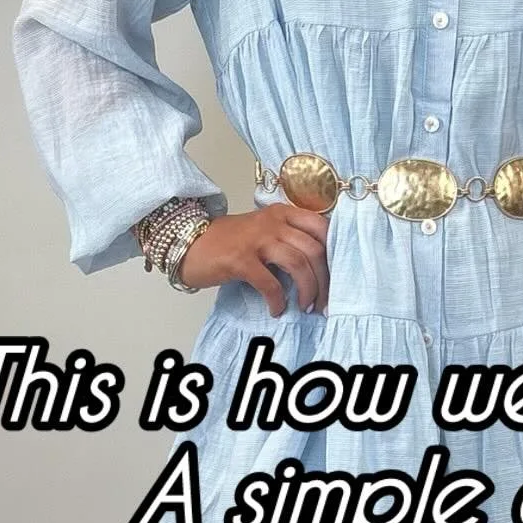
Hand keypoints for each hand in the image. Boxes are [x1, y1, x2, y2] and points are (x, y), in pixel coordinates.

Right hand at [179, 204, 331, 315]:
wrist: (188, 243)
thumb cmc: (227, 242)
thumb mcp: (263, 231)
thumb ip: (288, 239)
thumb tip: (318, 268)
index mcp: (282, 213)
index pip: (322, 228)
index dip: (334, 256)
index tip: (334, 278)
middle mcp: (273, 223)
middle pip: (314, 250)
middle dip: (324, 281)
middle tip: (323, 302)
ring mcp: (256, 240)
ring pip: (298, 265)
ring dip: (307, 291)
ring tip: (305, 307)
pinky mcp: (240, 260)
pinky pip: (270, 283)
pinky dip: (277, 300)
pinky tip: (276, 309)